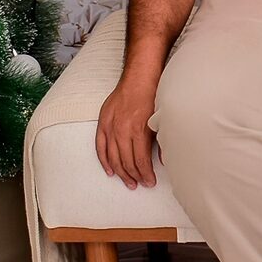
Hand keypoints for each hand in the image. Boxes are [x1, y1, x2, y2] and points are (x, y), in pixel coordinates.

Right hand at [96, 72, 160, 188]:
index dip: (145, 174)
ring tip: (129, 182)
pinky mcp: (103, 123)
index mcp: (138, 130)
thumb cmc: (151, 96)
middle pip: (126, 161)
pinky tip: (110, 171)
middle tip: (141, 184)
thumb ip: (160, 141)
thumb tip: (162, 160)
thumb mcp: (159, 120)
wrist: (138, 78)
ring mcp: (111, 127)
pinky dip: (104, 161)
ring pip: (113, 157)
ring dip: (121, 172)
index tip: (150, 181)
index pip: (140, 160)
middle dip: (135, 176)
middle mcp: (122, 130)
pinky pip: (100, 147)